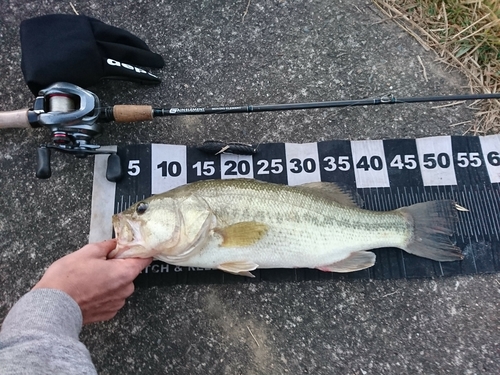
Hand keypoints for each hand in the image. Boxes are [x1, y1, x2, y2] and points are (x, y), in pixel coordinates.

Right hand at [32, 239, 151, 323]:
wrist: (52, 307)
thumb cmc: (68, 279)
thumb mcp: (87, 252)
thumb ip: (107, 246)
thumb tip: (115, 243)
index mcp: (125, 273)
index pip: (144, 259)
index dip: (138, 250)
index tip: (132, 246)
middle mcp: (126, 290)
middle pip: (129, 272)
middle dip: (118, 265)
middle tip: (99, 261)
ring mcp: (117, 303)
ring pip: (119, 286)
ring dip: (110, 280)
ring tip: (89, 277)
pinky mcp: (107, 314)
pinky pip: (111, 298)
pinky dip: (103, 293)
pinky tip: (88, 290)